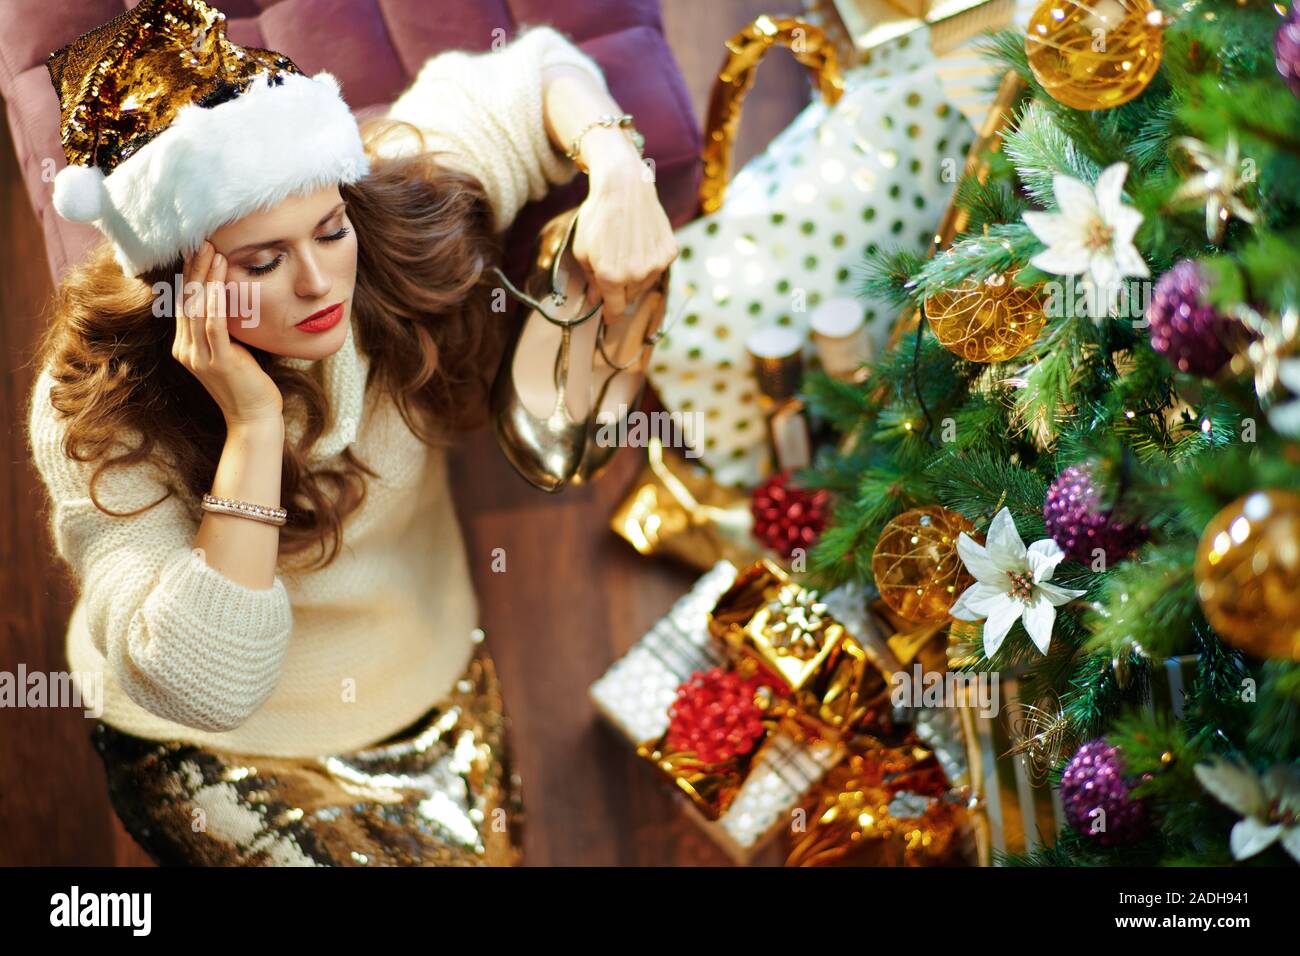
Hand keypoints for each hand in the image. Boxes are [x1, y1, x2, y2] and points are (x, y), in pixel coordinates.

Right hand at [173, 240, 283, 427]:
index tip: (196, 251)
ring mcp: (200, 358)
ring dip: (206, 279)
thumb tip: (228, 299)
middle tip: (202, 242)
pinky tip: (218, 284)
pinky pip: (214, 327)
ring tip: (214, 254)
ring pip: (198, 310)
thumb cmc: (248, 383)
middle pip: (187, 302)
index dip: (189, 276)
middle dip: (195, 270)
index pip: (184, 304)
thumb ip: (223, 329)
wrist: (254, 417)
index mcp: (186, 347)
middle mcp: (187, 351)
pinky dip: (215, 303)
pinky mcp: (218, 363)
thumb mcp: (231, 350)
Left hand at [571, 147, 677, 321]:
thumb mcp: (582, 249)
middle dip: (619, 291)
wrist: (624, 186)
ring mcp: (656, 263)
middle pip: (629, 297)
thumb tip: (595, 299)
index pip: (614, 309)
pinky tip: (639, 244)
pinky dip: (649, 262)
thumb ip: (589, 278)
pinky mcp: (670, 251)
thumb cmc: (598, 215)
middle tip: (612, 273)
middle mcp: (635, 274)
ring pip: (645, 283)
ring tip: (625, 252)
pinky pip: (658, 267)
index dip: (610, 315)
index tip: (609, 318)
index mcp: (611, 277)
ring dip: (635, 277)